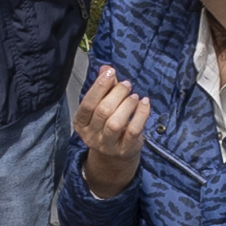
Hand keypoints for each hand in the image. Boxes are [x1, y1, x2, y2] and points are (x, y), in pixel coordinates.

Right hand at [74, 66, 151, 195]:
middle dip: (117, 93)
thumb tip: (106, 68)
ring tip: (134, 96)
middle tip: (127, 85)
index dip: (99, 86)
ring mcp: (108, 145)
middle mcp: (91, 136)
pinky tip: (144, 103)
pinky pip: (134, 130)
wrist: (115, 157)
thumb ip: (103, 88)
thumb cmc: (106, 126)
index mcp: (81, 123)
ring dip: (127, 105)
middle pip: (103, 111)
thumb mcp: (100, 107)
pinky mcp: (125, 149)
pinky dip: (141, 114)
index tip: (111, 73)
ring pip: (116, 123)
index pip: (87, 103)